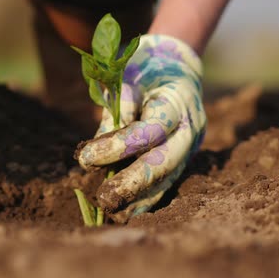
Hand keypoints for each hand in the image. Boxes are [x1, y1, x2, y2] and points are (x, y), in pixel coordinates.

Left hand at [76, 34, 206, 222]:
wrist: (175, 65)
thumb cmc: (144, 66)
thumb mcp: (127, 74)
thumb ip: (117, 107)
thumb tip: (98, 149)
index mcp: (178, 100)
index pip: (151, 130)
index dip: (118, 146)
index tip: (86, 157)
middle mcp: (191, 126)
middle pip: (165, 162)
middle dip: (133, 183)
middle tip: (104, 198)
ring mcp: (192, 145)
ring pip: (168, 178)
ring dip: (140, 198)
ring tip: (113, 212)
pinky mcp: (184, 157)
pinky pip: (166, 181)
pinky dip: (147, 197)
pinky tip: (128, 212)